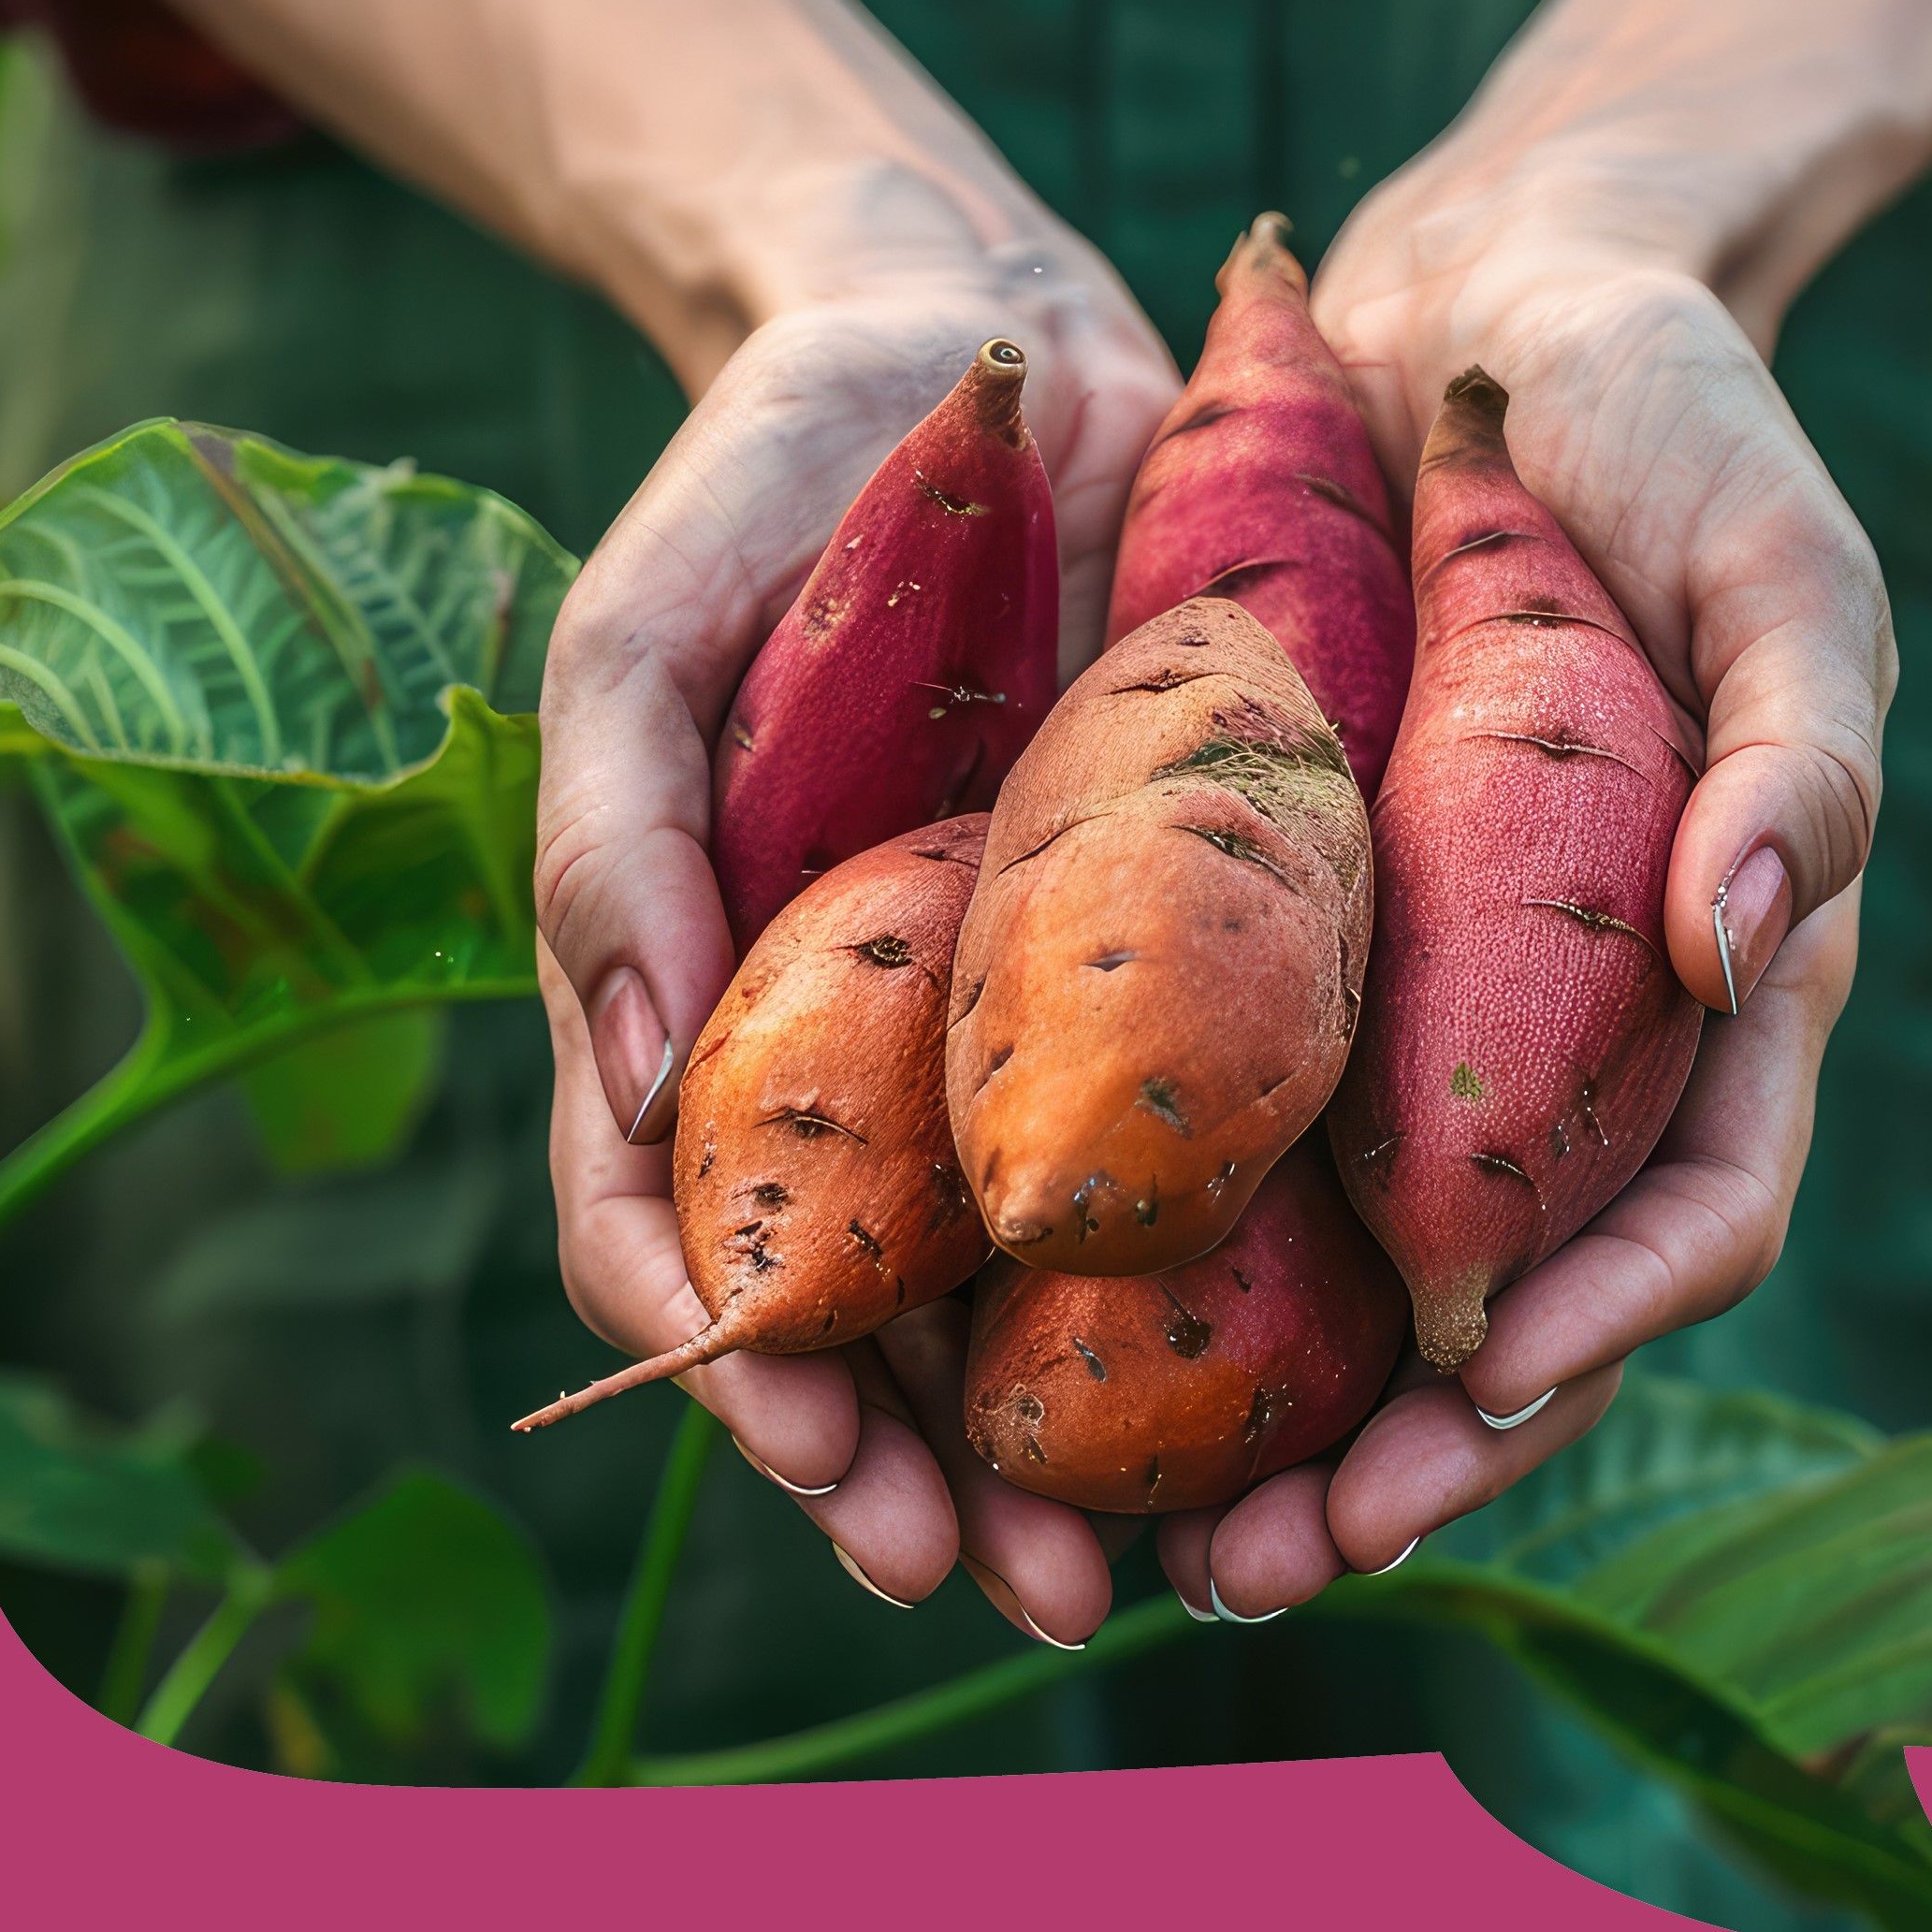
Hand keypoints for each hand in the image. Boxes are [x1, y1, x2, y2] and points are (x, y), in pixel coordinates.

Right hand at [531, 169, 1179, 1627]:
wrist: (995, 345)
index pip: (688, 1228)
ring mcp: (1026, 1004)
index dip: (738, 1370)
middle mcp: (874, 1033)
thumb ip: (615, 838)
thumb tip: (632, 1071)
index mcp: (717, 991)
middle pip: (880, 1306)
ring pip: (1044, 1271)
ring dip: (1086, 1433)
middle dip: (932, 1468)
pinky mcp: (1185, 945)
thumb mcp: (650, 626)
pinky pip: (1205, 1131)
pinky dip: (1235, 1270)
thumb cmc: (783, 475)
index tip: (823, 1468)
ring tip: (1167, 1559)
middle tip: (1018, 1585)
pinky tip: (1316, 1372)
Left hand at [1145, 156, 1890, 1619]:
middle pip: (1508, 1297)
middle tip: (1253, 1565)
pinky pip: (1228, 1109)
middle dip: (1404, 1452)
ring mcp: (1428, 984)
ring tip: (1122, 1524)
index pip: (1696, 1213)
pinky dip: (1159, 1233)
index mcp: (1716, 976)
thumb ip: (1804, 751)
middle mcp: (1567, 1018)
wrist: (1493, 307)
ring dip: (1260, 1407)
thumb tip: (1750, 948)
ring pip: (1351, 1256)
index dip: (1600, 1334)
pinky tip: (1032, 1310)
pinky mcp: (1293, 922)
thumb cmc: (1677, 424)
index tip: (1470, 1406)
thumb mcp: (1785, 561)